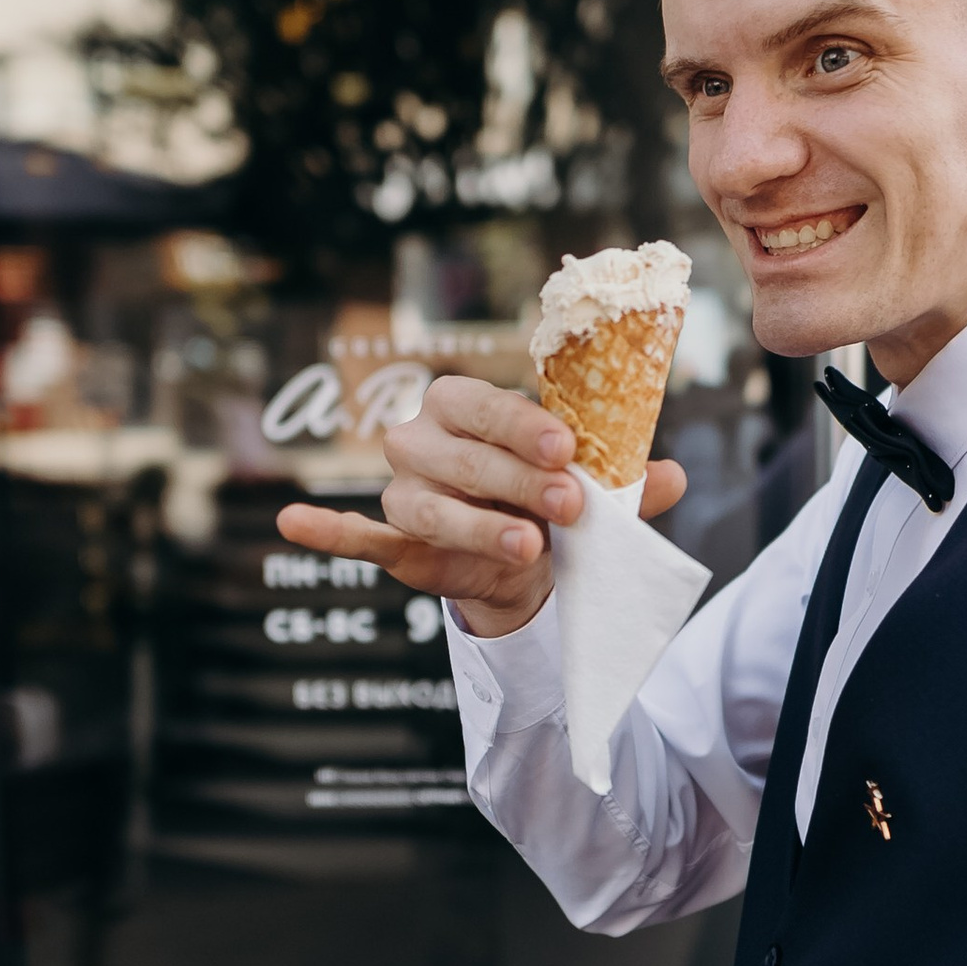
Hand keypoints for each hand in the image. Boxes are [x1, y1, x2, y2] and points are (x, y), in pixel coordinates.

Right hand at [274, 373, 687, 638]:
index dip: (520, 425)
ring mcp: (403, 490)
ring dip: (476, 525)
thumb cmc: (549, 502)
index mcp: (465, 405)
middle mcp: (422, 438)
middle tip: (571, 506)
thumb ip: (626, 484)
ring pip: (428, 505)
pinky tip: (292, 523)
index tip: (565, 449)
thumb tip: (674, 475)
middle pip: (461, 457)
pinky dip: (326, 531)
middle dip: (517, 482)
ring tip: (527, 546)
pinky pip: (355, 535)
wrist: (525, 562)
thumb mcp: (595, 489)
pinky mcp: (393, 539)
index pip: (483, 404)